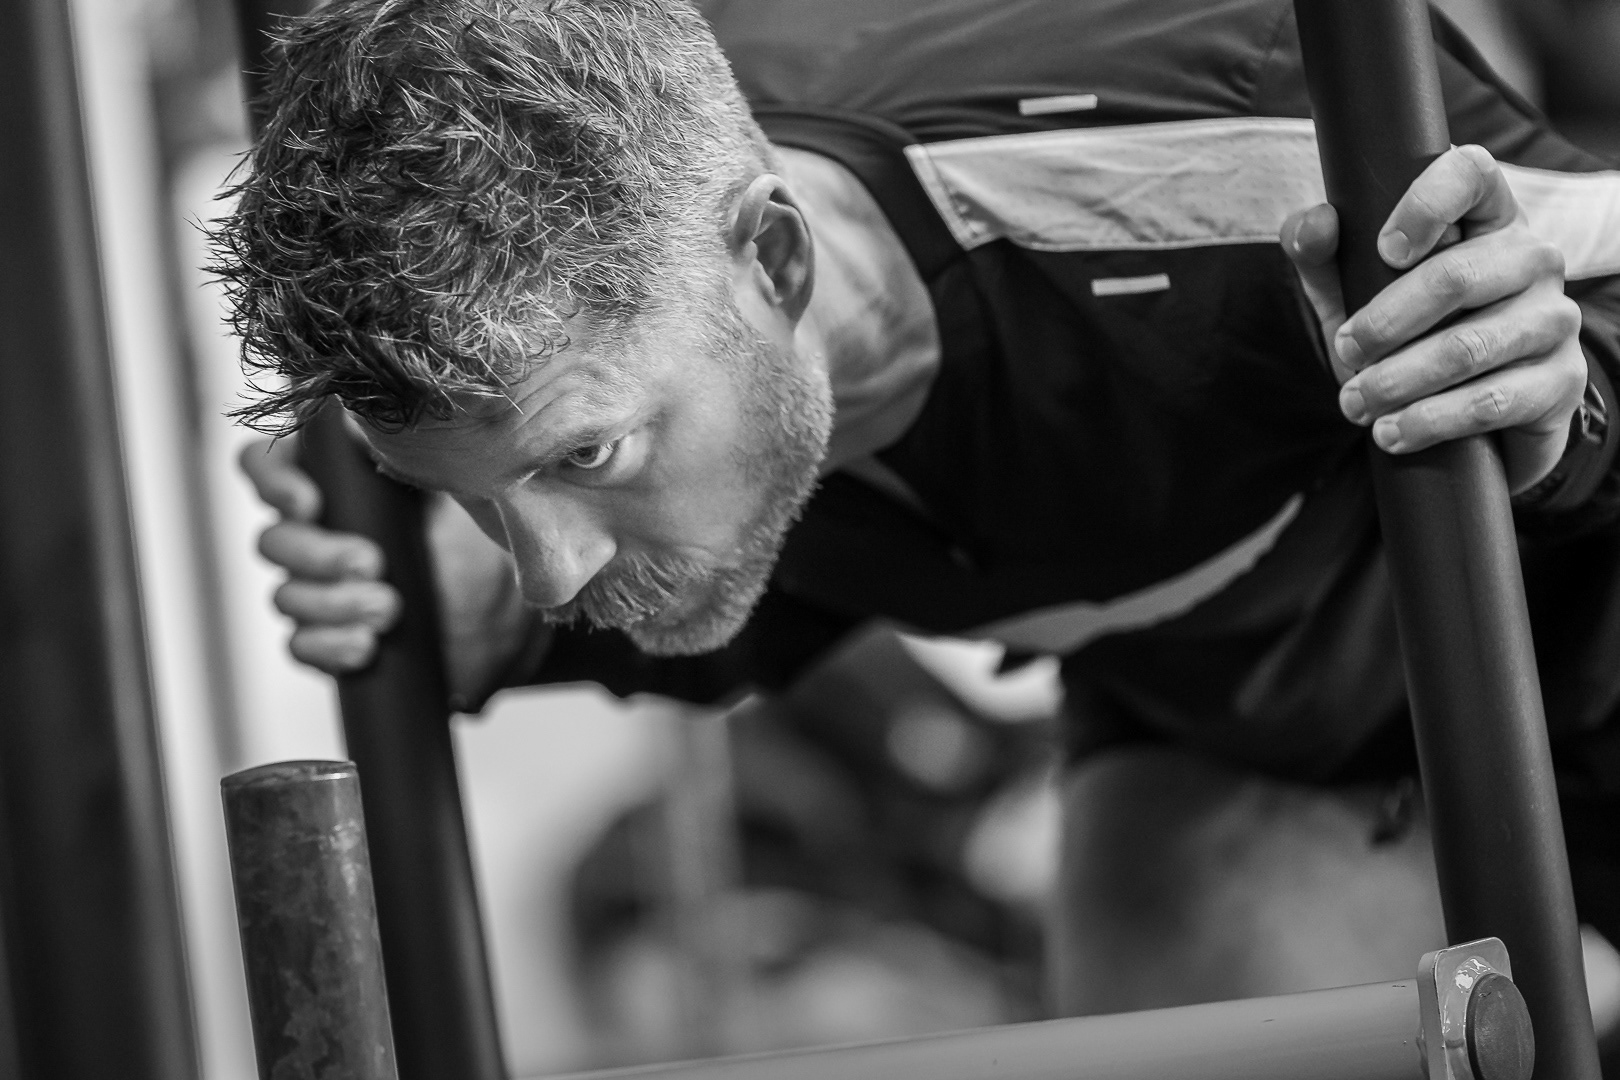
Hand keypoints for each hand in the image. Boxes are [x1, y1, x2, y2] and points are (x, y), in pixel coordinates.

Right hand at [241, 435, 535, 706]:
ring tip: (389, 609)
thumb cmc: (477, 546)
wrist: (507, 621)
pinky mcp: (333, 639)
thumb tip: (368, 419)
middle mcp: (320, 535)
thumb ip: (405, 454)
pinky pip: (302, 646)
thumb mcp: (450, 490)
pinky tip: (366, 645)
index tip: (308, 501)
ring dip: (333, 603)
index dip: (271, 480)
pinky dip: (330, 645)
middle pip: (274, 540)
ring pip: (286, 596)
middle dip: (318, 554)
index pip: (269, 468)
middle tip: (372, 563)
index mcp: (338, 487)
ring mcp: (322, 590)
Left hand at [1283, 144, 1586, 493]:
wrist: (1466, 418)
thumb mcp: (1354, 291)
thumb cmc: (1405, 334)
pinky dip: (1429, 420)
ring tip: (1355, 404)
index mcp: (1485, 217)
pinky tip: (1393, 432)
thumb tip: (1315, 225)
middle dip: (1382, 323)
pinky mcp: (1560, 382)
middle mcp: (1533, 257)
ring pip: (1468, 347)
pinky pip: (1491, 401)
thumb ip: (1323, 254)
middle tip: (1344, 353)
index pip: (1471, 173)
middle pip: (1456, 276)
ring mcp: (1554, 319)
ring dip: (1397, 382)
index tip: (1383, 250)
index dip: (1425, 204)